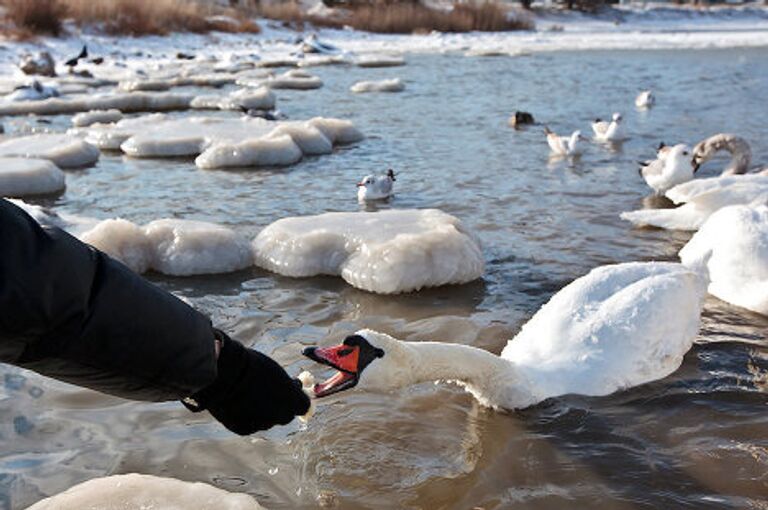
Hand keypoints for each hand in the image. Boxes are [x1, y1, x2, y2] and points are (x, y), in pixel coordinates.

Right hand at [185, 330, 309, 434]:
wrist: (224, 374)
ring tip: (250, 393)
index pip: (303, 406)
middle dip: (281, 406)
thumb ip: (286, 385)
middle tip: (271, 391)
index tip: (292, 387)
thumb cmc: (252, 366)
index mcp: (291, 400)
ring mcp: (261, 424)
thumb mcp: (276, 371)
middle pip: (286, 416)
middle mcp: (279, 416)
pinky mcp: (244, 429)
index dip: (297, 398)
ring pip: (267, 420)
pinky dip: (247, 415)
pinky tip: (238, 401)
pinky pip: (250, 423)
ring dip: (263, 411)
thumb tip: (292, 387)